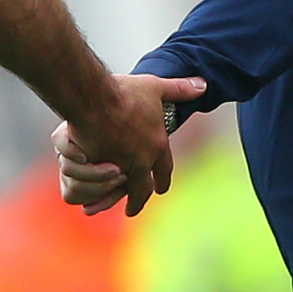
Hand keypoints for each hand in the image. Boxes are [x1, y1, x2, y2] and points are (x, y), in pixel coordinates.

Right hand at [53, 74, 205, 216]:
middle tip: (133, 207)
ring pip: (119, 191)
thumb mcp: (156, 87)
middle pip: (143, 188)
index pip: (164, 170)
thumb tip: (204, 84)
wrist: (95, 97)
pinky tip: (88, 198)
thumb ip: (180, 89)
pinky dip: (92, 194)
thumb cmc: (124, 91)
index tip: (160, 188)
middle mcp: (141, 161)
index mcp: (158, 145)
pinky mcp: (95, 167)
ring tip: (106, 203)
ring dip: (113, 198)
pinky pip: (96, 188)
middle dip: (139, 199)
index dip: (162, 180)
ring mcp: (118, 166)